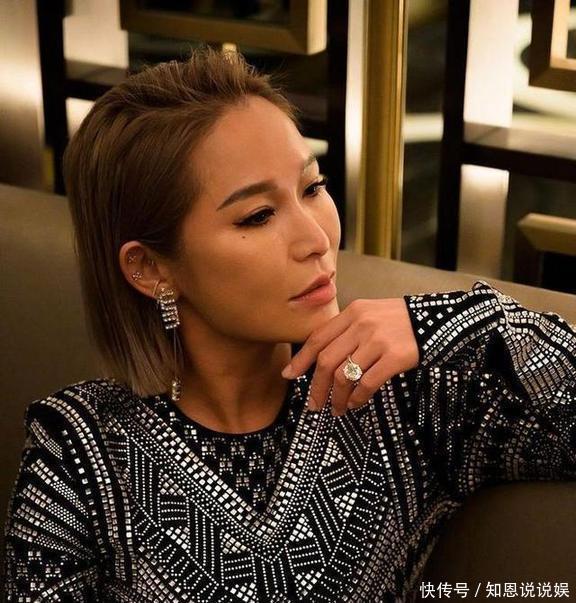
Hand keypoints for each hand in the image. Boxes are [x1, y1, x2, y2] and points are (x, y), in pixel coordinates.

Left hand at [281, 298, 419, 415]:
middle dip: (316, 387)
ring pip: (344, 375)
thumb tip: (321, 359)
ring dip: (336, 397)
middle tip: (313, 405)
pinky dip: (357, 398)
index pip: (318, 338)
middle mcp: (362, 324)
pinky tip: (355, 404)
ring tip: (336, 409)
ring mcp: (378, 340)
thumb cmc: (400, 321)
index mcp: (353, 312)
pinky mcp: (395, 357)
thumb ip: (347, 330)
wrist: (439, 319)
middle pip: (327, 360)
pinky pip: (367, 383)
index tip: (289, 375)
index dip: (301, 359)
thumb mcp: (370, 314)